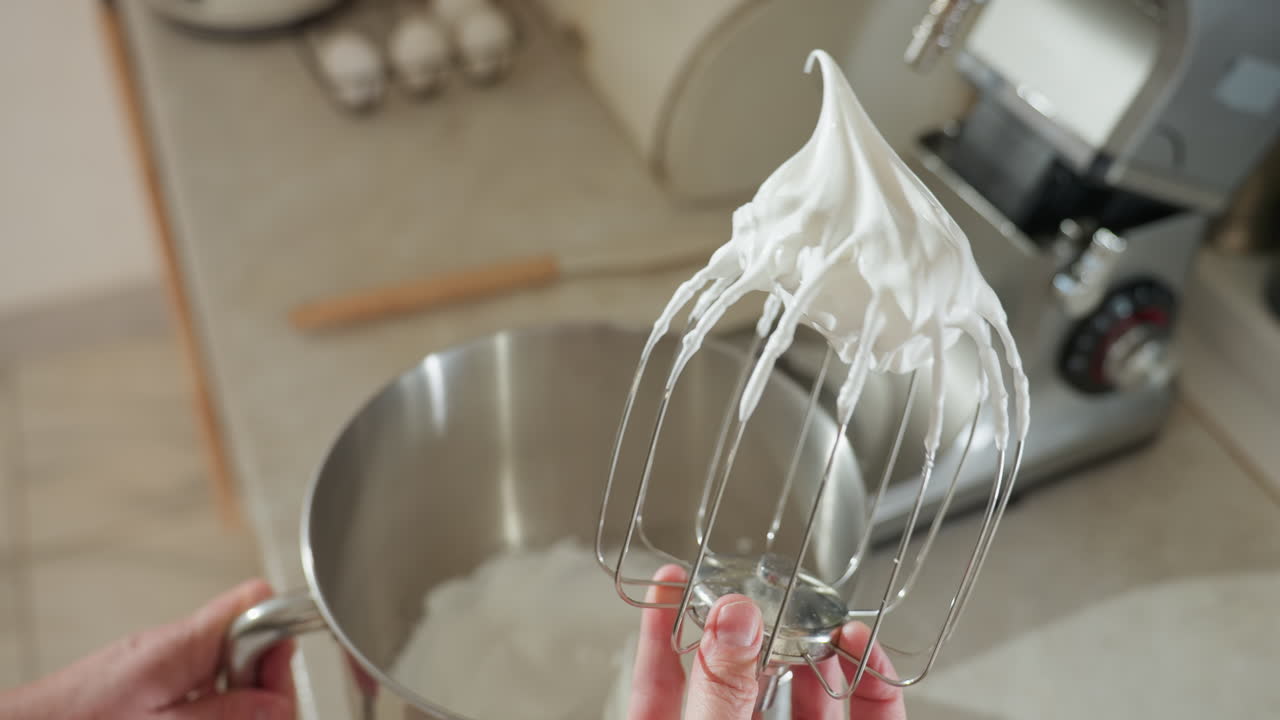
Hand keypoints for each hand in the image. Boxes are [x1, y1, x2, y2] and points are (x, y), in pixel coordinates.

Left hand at [0, 579, 294, 719]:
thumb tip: (278, 703)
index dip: (280, 635)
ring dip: (238, 703)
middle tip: (250, 718)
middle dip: (263, 687)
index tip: (276, 682)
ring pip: (232, 670)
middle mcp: (178, 644)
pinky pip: (204, 685)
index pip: (255, 600)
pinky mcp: (154, 682)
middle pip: (253, 644)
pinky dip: (213, 707)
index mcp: (184, 642)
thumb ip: (226, 714)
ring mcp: (166, 663)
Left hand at [627, 565, 906, 719]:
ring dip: (822, 652)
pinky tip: (868, 650)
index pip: (660, 676)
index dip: (663, 622)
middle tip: (775, 591)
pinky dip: (874, 684)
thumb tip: (732, 617)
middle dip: (764, 630)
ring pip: (809, 698)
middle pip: (744, 679)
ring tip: (825, 619)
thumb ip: (719, 688)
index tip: (672, 574)